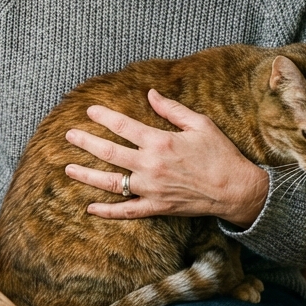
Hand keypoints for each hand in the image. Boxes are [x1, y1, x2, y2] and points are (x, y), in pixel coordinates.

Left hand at [63, 89, 267, 228]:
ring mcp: (151, 188)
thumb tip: (150, 93)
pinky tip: (90, 208)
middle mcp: (151, 165)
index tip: (89, 110)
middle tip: (69, 135)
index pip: (123, 126)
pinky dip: (107, 212)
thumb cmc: (220, 153)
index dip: (104, 116)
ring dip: (87, 175)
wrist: (236, 190)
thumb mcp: (199, 123)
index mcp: (160, 141)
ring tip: (68, 168)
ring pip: (111, 182)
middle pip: (109, 152)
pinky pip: (127, 211)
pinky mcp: (156, 207)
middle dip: (86, 142)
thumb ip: (171, 109)